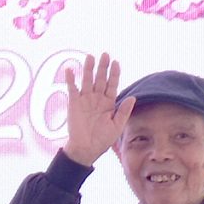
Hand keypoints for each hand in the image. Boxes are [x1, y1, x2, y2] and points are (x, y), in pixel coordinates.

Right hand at [61, 51, 135, 167]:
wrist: (86, 149)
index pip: (112, 84)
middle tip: (105, 54)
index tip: (116, 63)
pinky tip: (70, 68)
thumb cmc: (102, 139)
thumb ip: (123, 111)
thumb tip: (132, 98)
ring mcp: (85, 100)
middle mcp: (97, 99)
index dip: (114, 74)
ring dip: (88, 69)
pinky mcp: (74, 103)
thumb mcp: (117, 126)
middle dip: (102, 67)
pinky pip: (72, 88)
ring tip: (90, 57)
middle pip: (100, 79)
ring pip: (87, 80)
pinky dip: (71, 79)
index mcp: (108, 103)